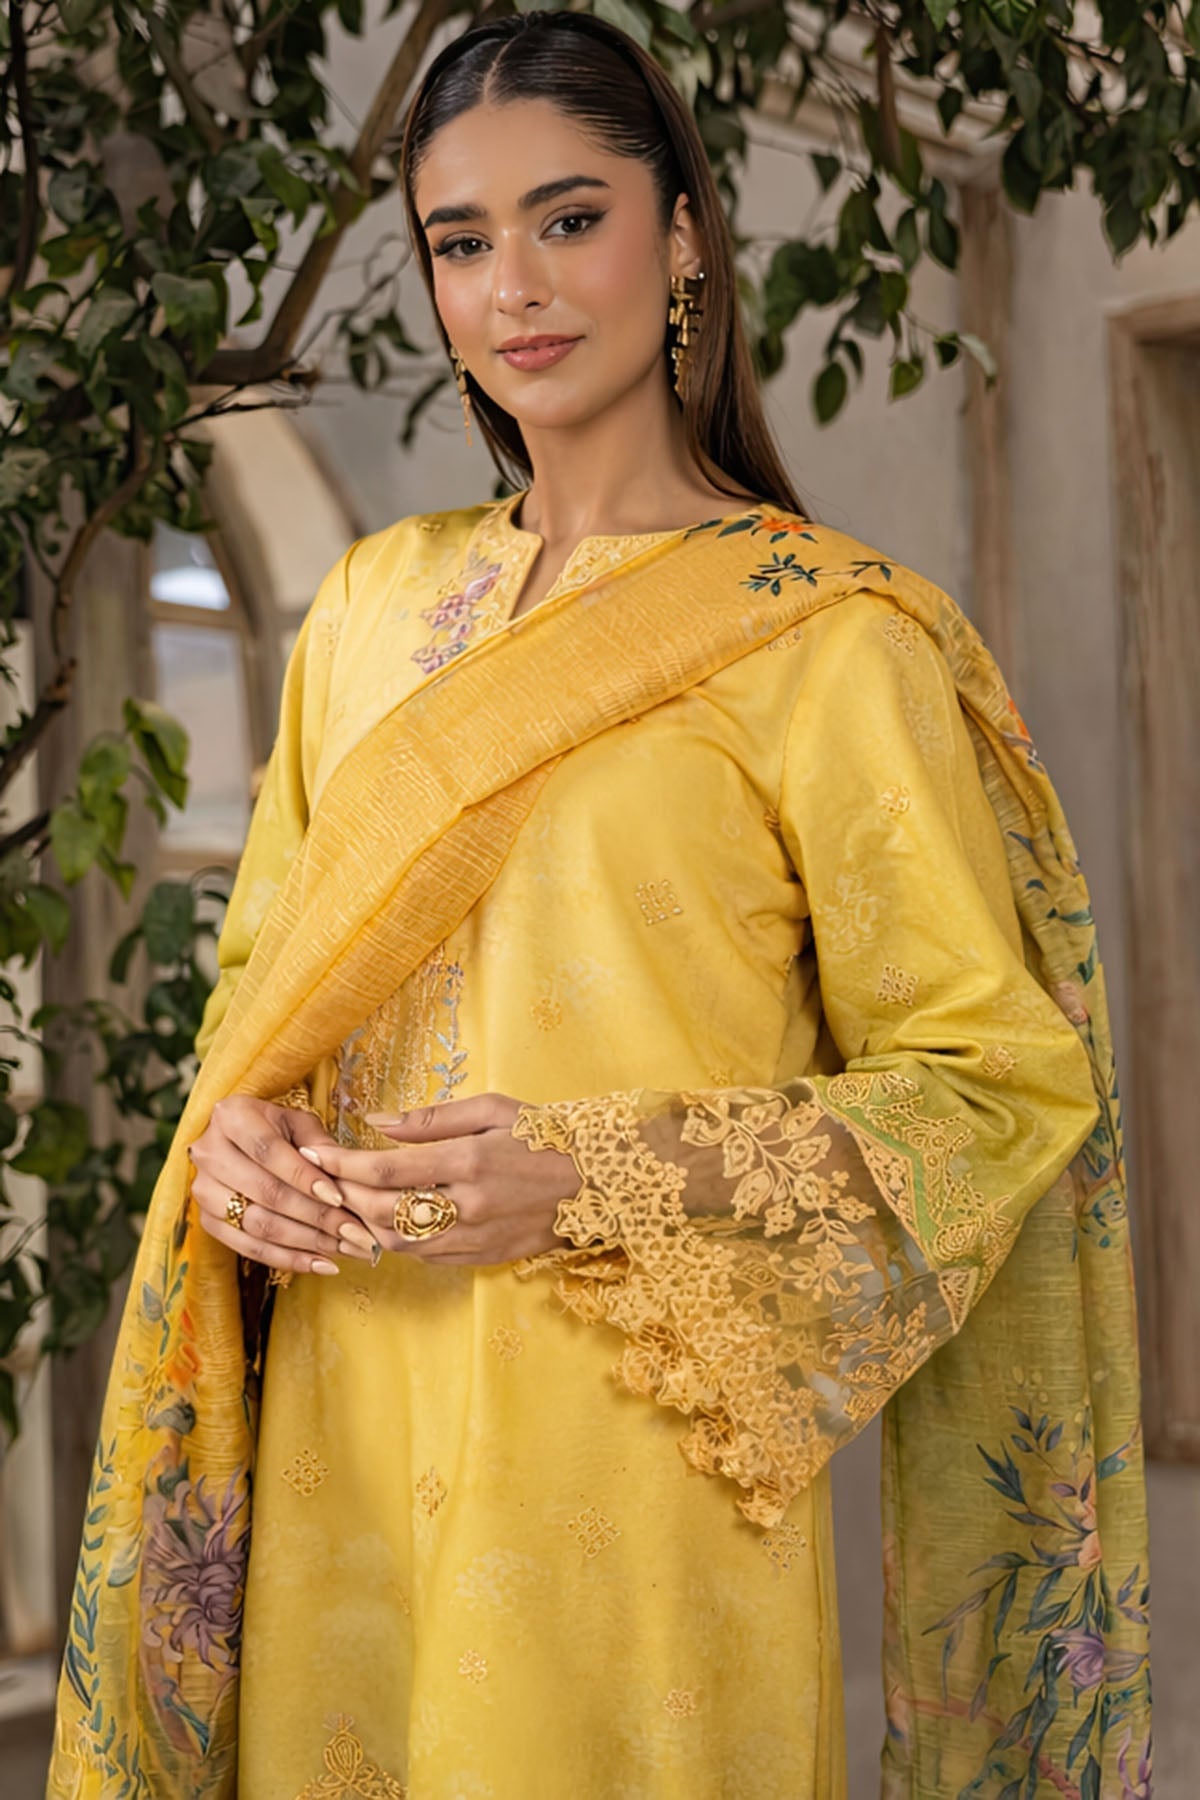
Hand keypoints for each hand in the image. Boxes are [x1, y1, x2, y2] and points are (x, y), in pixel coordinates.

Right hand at [189, 1094, 382, 1275]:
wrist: (240, 1143)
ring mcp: (203, 1189)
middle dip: (315, 1216)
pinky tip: (320, 1264)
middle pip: (266, 1192)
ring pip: (258, 1224)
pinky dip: (287, 1259)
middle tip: (353, 1232)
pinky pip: (249, 1248)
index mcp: (231, 1117)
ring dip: (306, 1241)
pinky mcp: (207, 1220)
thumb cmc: (278, 1129)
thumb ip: (320, 1145)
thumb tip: (340, 1175)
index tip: (338, 1197)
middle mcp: (208, 1152)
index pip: (269, 1151)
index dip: (304, 1176)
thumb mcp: (299, 1124)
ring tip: (344, 1250)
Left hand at [296, 1092, 580, 1265]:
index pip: (384, 1171)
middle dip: (343, 1198)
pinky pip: (427, 1258)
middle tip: (322, 1181)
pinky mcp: (485, 1259)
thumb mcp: (493, 1108)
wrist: (600, 1182)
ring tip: (347, 1204)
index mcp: (469, 1161)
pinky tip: (387, 1223)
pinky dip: (399, 1242)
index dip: (341, 1165)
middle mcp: (469, 1206)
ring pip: (399, 1244)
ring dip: (365, 1226)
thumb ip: (431, 1119)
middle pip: (382, 1213)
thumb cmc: (545, 1134)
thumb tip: (375, 1122)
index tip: (313, 1154)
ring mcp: (477, 1238)